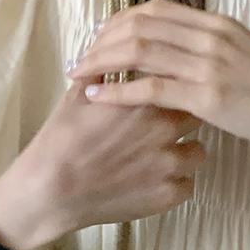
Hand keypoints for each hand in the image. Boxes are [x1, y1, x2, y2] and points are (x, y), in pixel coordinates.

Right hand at [0, 72, 207, 249]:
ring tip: (161, 157)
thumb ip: (101, 73)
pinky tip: (154, 181)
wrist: (50, 189)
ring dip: (184, 152)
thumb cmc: (60, 141)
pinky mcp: (168, 195)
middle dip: (184, 118)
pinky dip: (175, 183)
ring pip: (199, 152)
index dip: (174, 89)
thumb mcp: (77, 96)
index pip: (181, 82)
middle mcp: (165, 128)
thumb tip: (109, 54)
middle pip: (196, 114)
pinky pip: (188, 185)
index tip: (166, 95)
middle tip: (163, 127)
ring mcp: (170, 164)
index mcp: (144, 98)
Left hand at [80, 0, 249, 164]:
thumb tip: (185, 52)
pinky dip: (117, 91)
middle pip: (138, 25)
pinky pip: (149, 88)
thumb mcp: (247, 57)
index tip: (99, 37)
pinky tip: (96, 97)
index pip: (155, 10)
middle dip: (101, 40)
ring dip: (101, 61)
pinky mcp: (207, 96)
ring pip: (138, 51)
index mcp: (217, 24)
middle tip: (80, 58)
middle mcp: (209, 36)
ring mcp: (208, 64)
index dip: (119, 21)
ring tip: (78, 75)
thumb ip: (214, 50)